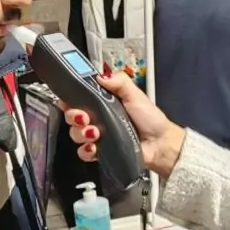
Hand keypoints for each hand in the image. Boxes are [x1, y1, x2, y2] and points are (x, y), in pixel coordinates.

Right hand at [62, 72, 185, 178]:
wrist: (160, 144)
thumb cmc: (151, 119)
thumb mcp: (136, 94)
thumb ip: (119, 81)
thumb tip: (100, 76)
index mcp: (104, 102)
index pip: (80, 98)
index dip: (70, 99)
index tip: (69, 100)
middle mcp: (99, 118)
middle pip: (73, 116)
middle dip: (74, 116)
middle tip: (85, 117)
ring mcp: (99, 136)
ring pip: (75, 134)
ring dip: (81, 133)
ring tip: (95, 133)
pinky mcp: (101, 152)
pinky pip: (83, 152)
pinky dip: (86, 151)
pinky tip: (94, 147)